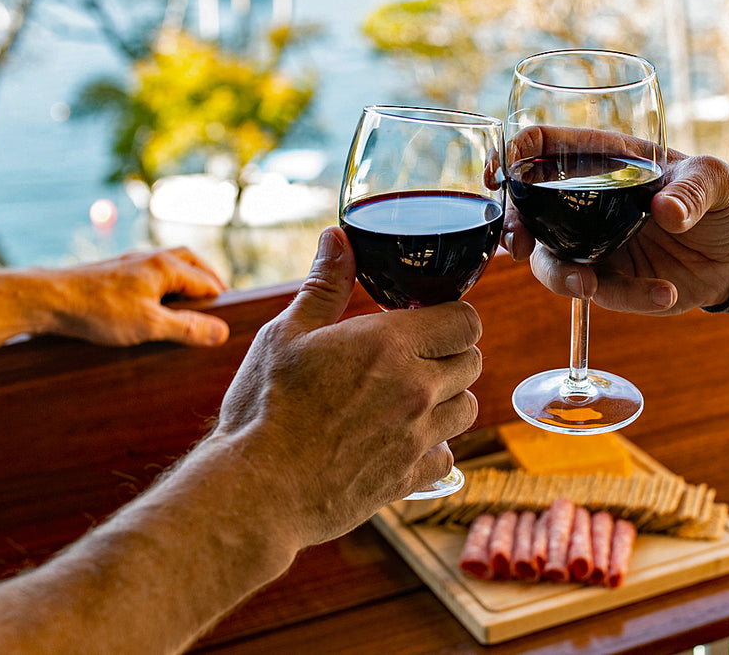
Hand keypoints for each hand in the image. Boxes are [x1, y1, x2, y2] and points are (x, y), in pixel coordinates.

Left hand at [46, 247, 230, 346]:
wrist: (49, 299)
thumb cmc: (99, 311)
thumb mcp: (150, 325)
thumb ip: (188, 328)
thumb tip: (223, 332)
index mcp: (166, 266)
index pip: (207, 282)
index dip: (221, 301)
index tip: (230, 319)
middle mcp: (150, 258)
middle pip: (191, 261)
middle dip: (208, 279)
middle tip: (219, 299)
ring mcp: (130, 263)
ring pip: (169, 264)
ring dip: (185, 278)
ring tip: (191, 301)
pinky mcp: (114, 273)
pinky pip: (150, 272)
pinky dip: (164, 283)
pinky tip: (155, 301)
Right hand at [211, 228, 481, 545]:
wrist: (256, 489)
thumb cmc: (265, 406)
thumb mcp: (286, 334)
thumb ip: (324, 284)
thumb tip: (338, 238)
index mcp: (391, 345)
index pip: (465, 320)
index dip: (452, 316)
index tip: (428, 320)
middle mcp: (417, 389)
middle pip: (472, 361)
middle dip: (450, 353)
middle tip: (417, 356)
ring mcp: (417, 436)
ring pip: (467, 408)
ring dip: (447, 398)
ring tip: (410, 396)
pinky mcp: (409, 478)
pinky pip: (447, 456)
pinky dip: (433, 447)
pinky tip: (401, 440)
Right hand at [501, 126, 728, 314]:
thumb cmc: (724, 198)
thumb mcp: (714, 180)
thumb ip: (691, 190)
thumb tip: (666, 212)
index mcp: (605, 160)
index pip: (546, 148)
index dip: (514, 155)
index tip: (499, 172)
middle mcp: (589, 203)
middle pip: (530, 212)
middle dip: (514, 229)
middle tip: (519, 246)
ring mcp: (596, 245)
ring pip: (553, 262)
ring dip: (561, 276)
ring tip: (588, 287)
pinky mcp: (614, 282)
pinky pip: (605, 294)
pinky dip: (630, 298)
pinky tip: (665, 294)